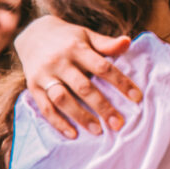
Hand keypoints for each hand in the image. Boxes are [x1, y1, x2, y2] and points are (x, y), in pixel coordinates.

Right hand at [15, 16, 141, 138]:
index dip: (121, 82)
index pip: (103, 67)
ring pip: (62, 99)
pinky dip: (58, 122)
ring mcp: (44, 75)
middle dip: (102, 106)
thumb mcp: (87, 35)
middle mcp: (59, 62)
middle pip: (83, 87)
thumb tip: (128, 42)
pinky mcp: (33, 87)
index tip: (137, 98)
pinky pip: (45, 108)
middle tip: (118, 123)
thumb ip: (106, 44)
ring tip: (98, 130)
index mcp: (76, 48)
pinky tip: (73, 134)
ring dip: (80, 116)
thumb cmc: (69, 38)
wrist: (33, 33)